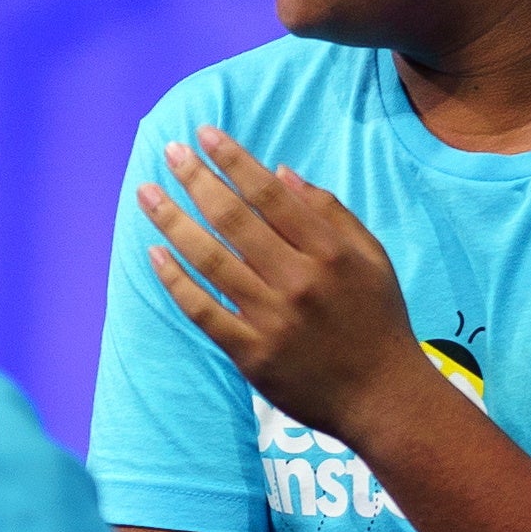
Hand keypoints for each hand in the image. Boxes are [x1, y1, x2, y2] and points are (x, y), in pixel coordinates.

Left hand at [136, 127, 434, 442]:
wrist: (383, 397)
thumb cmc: (376, 319)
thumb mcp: (372, 258)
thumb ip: (329, 213)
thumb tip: (280, 173)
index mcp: (331, 252)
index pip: (270, 195)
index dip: (234, 160)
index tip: (204, 134)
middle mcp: (299, 281)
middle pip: (233, 220)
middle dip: (196, 179)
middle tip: (167, 151)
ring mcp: (272, 318)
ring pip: (209, 260)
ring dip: (172, 222)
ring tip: (147, 194)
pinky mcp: (250, 352)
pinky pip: (202, 310)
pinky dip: (175, 280)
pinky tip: (154, 253)